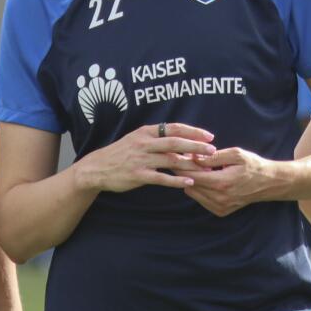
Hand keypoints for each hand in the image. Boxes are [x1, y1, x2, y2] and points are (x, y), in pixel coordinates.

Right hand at [75, 122, 216, 195]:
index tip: (209, 135)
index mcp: (146, 132)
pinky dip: (176, 180)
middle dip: (196, 146)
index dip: (193, 131)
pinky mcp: (138, 175)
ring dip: (191, 164)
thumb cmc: (120, 154)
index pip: (173, 128)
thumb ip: (156, 139)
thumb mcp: (136, 139)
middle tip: (213, 150)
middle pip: (175, 142)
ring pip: (171, 160)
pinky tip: (189, 182)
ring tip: (206, 168)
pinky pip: (161, 178)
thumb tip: (179, 139)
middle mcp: (144, 143)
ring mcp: (141, 159)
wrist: (97, 168)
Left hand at [183, 146, 289, 216]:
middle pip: (190, 185)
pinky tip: (206, 179)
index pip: (192, 176)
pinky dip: (199, 189)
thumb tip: (194, 156)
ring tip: (197, 168)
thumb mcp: (235, 154)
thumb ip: (213, 156)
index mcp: (222, 183)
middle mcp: (219, 198)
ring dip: (191, 181)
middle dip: (184, 172)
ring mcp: (220, 207)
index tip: (176, 156)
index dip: (182, 166)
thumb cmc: (253, 165)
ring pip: (193, 193)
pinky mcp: (220, 211)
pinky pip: (201, 200)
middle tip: (183, 160)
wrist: (269, 183)